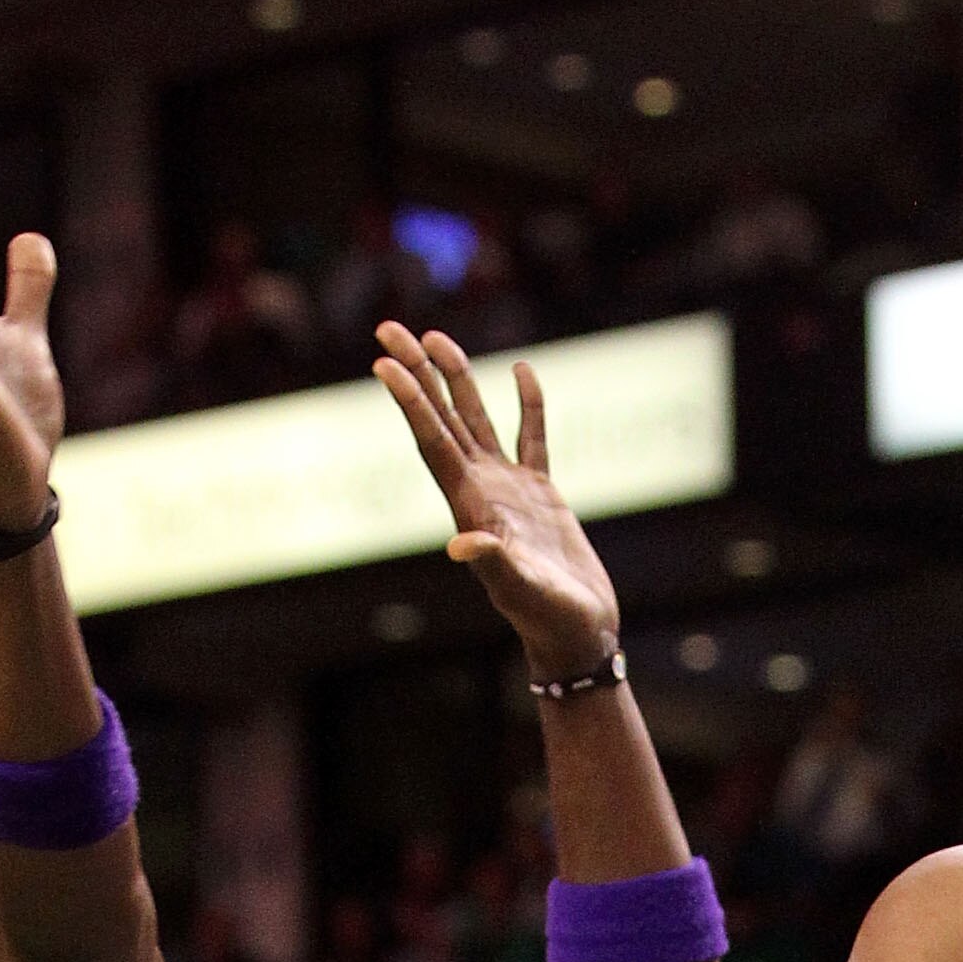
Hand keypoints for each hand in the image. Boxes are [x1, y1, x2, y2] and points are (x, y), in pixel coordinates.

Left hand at [374, 323, 622, 683]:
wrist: (577, 633)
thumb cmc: (549, 617)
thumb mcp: (522, 589)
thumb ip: (494, 563)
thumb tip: (462, 545)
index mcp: (470, 506)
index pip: (432, 441)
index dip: (410, 402)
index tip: (385, 363)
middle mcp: (480, 491)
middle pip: (440, 419)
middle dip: (416, 374)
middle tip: (388, 328)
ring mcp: (509, 490)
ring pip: (476, 420)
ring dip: (455, 380)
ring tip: (437, 337)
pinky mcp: (540, 495)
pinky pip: (531, 437)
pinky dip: (528, 404)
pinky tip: (522, 371)